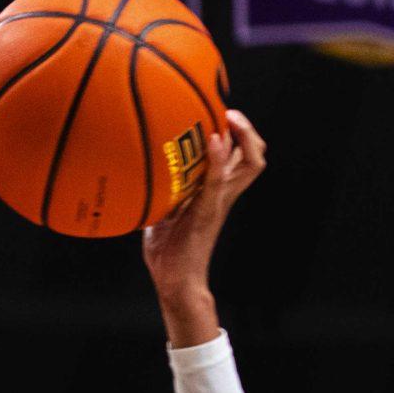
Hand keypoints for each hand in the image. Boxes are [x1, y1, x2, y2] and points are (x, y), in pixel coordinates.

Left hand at [140, 108, 267, 345]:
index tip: (221, 113)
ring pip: (250, 164)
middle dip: (249, 130)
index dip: (239, 134)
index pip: (240, 159)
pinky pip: (219, 181)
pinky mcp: (208, 211)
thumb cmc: (167, 249)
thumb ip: (162, 191)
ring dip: (244, 136)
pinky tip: (214, 140)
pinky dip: (218, 159)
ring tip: (230, 117)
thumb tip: (138, 170)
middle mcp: (224, 194)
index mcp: (216, 192)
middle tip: (230, 112)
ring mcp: (219, 202)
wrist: (174, 280)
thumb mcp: (163, 210)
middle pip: (255, 156)